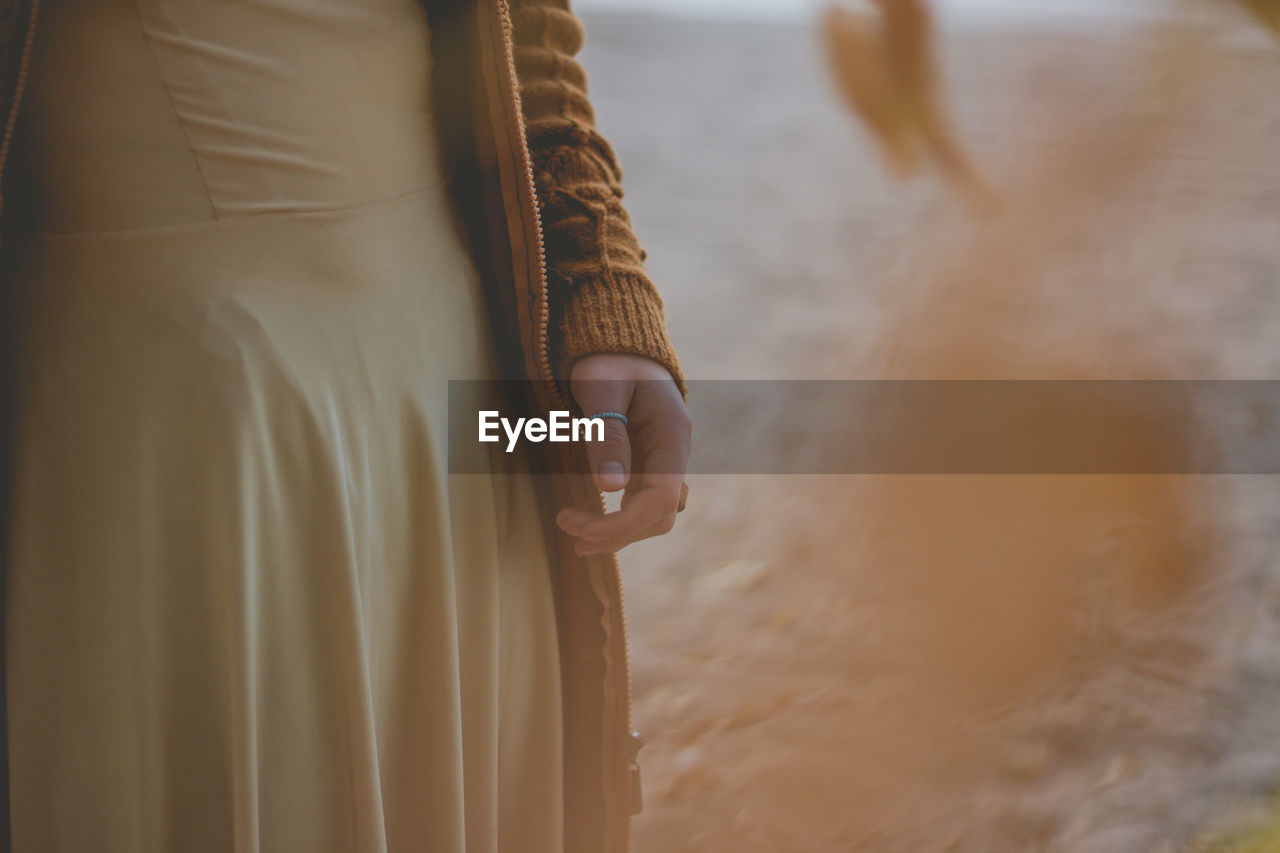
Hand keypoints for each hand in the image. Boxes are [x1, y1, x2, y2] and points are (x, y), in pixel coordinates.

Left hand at [554, 353, 691, 555]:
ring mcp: (662, 463)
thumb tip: (611, 488)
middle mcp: (674, 455)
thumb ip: (607, 435)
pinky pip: (638, 506)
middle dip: (615, 532)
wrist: (620, 351)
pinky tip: (586, 525)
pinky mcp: (647, 468)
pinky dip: (615, 522)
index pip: (661, 498)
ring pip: (651, 517)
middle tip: (567, 527)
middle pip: (659, 516)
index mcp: (672, 434)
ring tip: (569, 528)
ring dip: (614, 532)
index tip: (581, 528)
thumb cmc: (609, 363)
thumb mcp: (602, 389)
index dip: (624, 523)